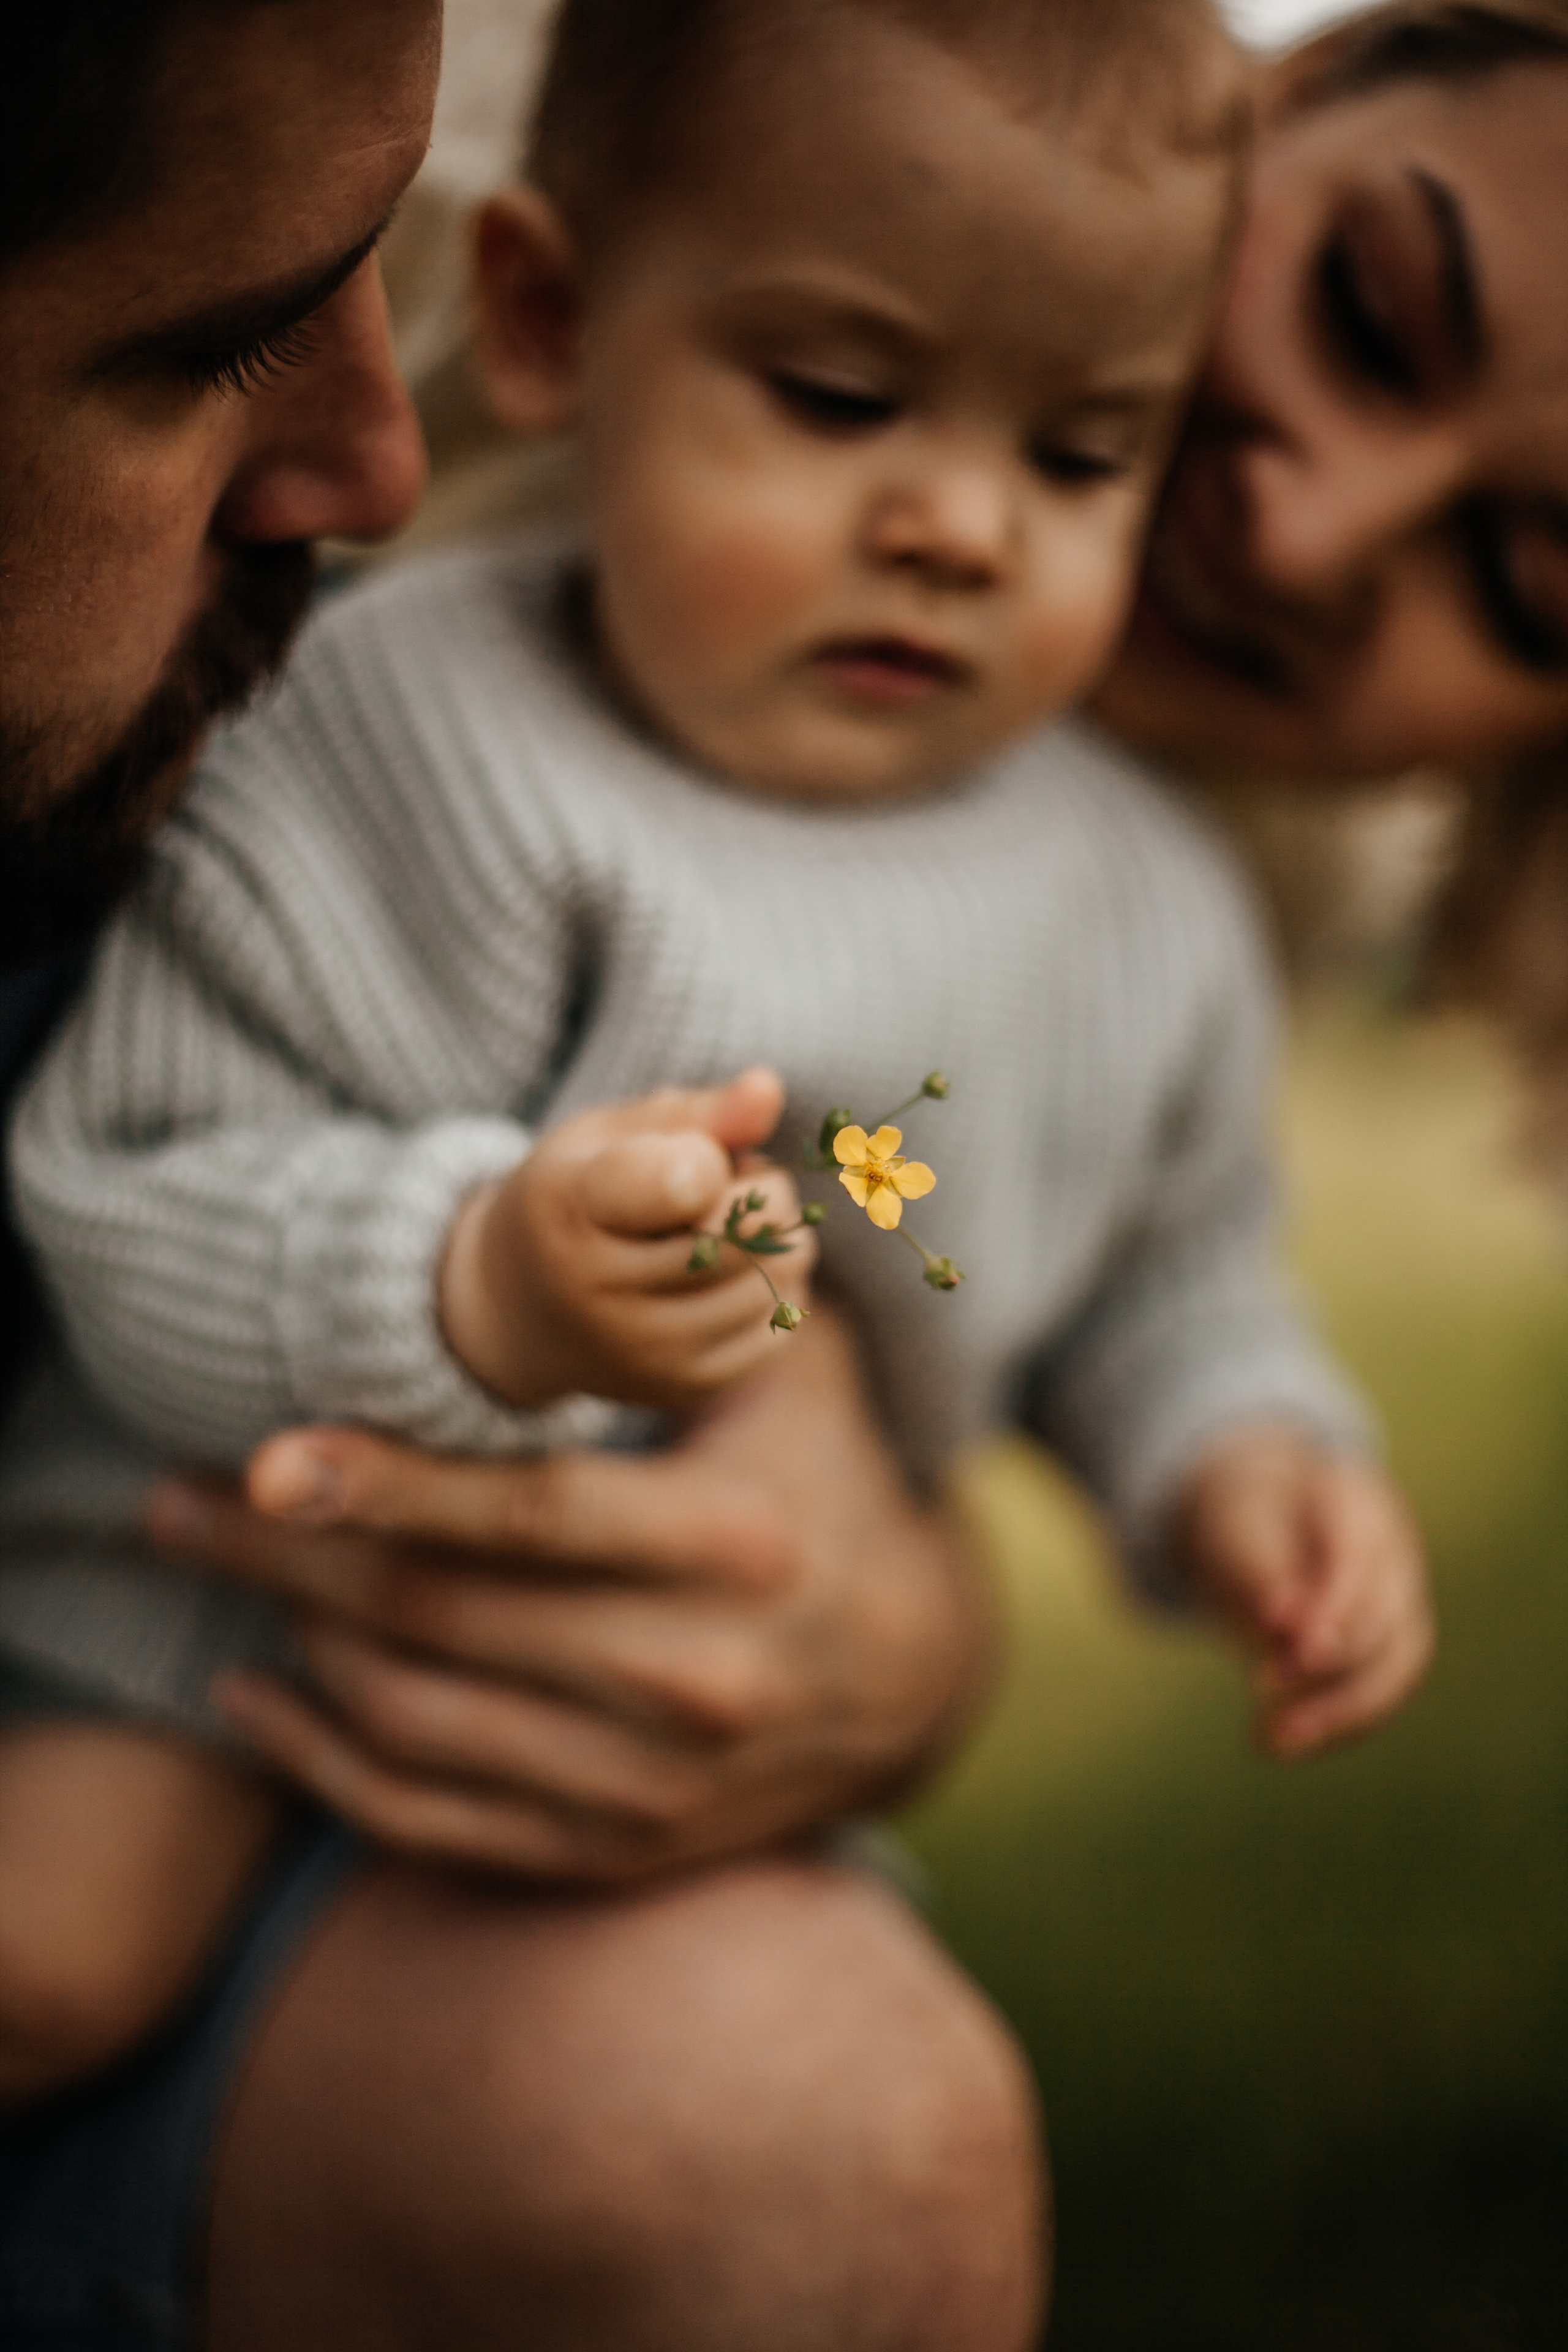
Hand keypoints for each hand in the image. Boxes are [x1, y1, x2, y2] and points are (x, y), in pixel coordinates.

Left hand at [141, 1312, 992, 1879]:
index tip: (263, 1454)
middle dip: (288, 1561)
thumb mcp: (803, 1362)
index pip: (533, 1516)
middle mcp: (696, 1678)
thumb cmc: (828, 1479)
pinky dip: (326, 1768)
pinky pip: (436, 1825)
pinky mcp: (619, 1851)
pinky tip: (258, 1699)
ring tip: (216, 1567)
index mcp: (736, 1544)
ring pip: (420, 1725)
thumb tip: (721, 1112)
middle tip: (174, 1502)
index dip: (389, 1487)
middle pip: (445, 1621)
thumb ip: (736, 1258)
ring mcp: (653, 1784)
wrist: (916, 1680)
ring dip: (295, 1645)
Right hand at [441, 1066, 814, 1410]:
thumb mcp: (612, 1136)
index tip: (693, 1156)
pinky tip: (742, 1272)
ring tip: (738, 1225)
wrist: (516, 1309)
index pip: (684, 1182)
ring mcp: (637, 1352)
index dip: (712, 1157)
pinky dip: (779, 1290)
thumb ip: (696, 1112)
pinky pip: (774, 1330)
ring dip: (782, 1240)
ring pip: (770, 1281)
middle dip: (767, 1191)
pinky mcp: (676, 1388)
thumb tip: (768, 1088)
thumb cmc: (578, 1197)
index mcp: (568, 1207)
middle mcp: (595, 1291)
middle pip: (745, 1231)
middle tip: (738, 1182)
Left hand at [1170, 1423, 1434, 1758]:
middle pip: (1389, 1624)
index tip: (1285, 1659)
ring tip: (1271, 1744)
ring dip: (1340, 1716)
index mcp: (1359, 1506)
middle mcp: (1395, 1556)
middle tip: (1272, 1718)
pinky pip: (1377, 1692)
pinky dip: (1332, 1725)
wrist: (1263, 1518)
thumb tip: (1283, 1635)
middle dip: (1332, 1676)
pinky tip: (1275, 1744)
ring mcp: (1401, 1602)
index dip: (1331, 1615)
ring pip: (1396, 1669)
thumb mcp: (1236, 1531)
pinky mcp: (1388, 1646)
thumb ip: (1260, 1575)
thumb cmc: (1247, 1517)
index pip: (1361, 1562)